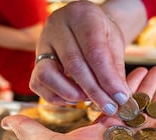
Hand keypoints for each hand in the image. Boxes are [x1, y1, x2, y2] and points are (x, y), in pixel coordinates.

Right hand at [30, 1, 129, 115]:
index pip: (95, 52)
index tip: (121, 98)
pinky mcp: (34, 60)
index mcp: (83, 15)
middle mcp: (57, 26)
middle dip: (95, 92)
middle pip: (74, 66)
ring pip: (48, 74)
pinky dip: (57, 96)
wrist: (85, 26)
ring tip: (91, 100)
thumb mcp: (115, 44)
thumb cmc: (103, 34)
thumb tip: (120, 96)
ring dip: (72, 94)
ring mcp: (42, 42)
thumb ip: (116, 69)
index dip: (108, 79)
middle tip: (111, 107)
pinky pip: (38, 83)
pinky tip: (76, 97)